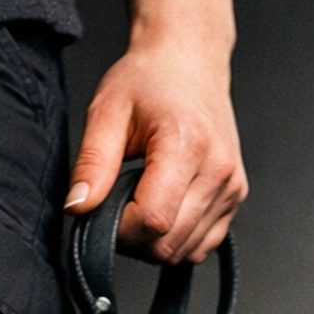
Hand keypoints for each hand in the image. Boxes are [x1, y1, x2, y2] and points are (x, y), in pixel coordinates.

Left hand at [65, 34, 245, 263]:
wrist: (190, 61)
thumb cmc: (149, 80)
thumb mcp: (107, 111)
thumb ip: (93, 163)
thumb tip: (77, 207)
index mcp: (187, 146)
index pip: (153, 220)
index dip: (120, 228)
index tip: (103, 209)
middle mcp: (218, 171)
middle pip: (169, 244)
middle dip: (134, 239)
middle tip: (116, 206)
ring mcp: (232, 188)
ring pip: (186, 252)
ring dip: (154, 242)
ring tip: (140, 203)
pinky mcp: (235, 197)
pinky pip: (202, 245)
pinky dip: (176, 240)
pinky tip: (163, 208)